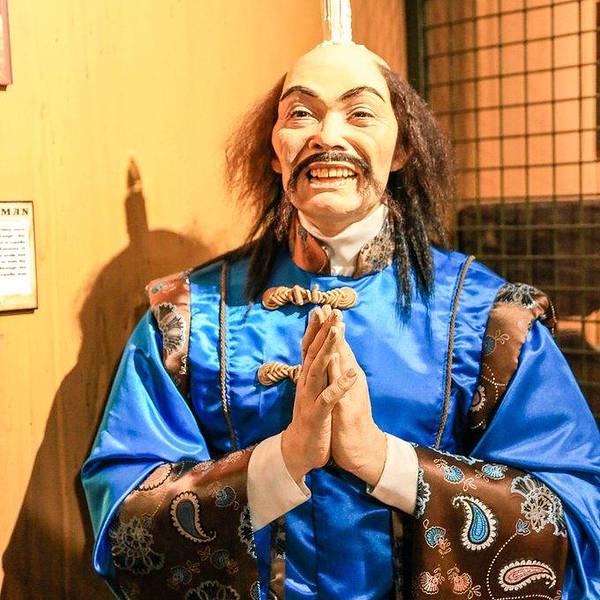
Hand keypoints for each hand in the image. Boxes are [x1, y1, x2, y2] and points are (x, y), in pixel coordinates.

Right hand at [281, 306, 356, 482]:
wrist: (299, 450)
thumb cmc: (309, 418)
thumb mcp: (310, 392)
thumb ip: (312, 373)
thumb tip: (313, 353)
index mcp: (306, 378)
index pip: (309, 348)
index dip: (315, 329)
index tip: (322, 309)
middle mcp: (305, 384)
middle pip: (313, 352)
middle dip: (323, 331)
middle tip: (332, 311)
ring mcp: (310, 398)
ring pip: (318, 369)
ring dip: (328, 350)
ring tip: (337, 331)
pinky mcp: (317, 415)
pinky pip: (328, 398)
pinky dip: (339, 385)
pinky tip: (351, 375)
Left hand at [329, 315, 386, 486]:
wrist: (361, 449)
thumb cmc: (348, 421)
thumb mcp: (340, 393)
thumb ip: (337, 375)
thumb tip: (332, 356)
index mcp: (345, 376)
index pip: (337, 347)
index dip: (329, 329)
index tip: (322, 308)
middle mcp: (351, 380)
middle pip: (342, 350)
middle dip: (334, 329)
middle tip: (329, 306)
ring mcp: (350, 393)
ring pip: (345, 365)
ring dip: (340, 346)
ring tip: (336, 326)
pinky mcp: (348, 409)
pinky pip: (342, 389)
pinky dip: (340, 375)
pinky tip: (336, 363)